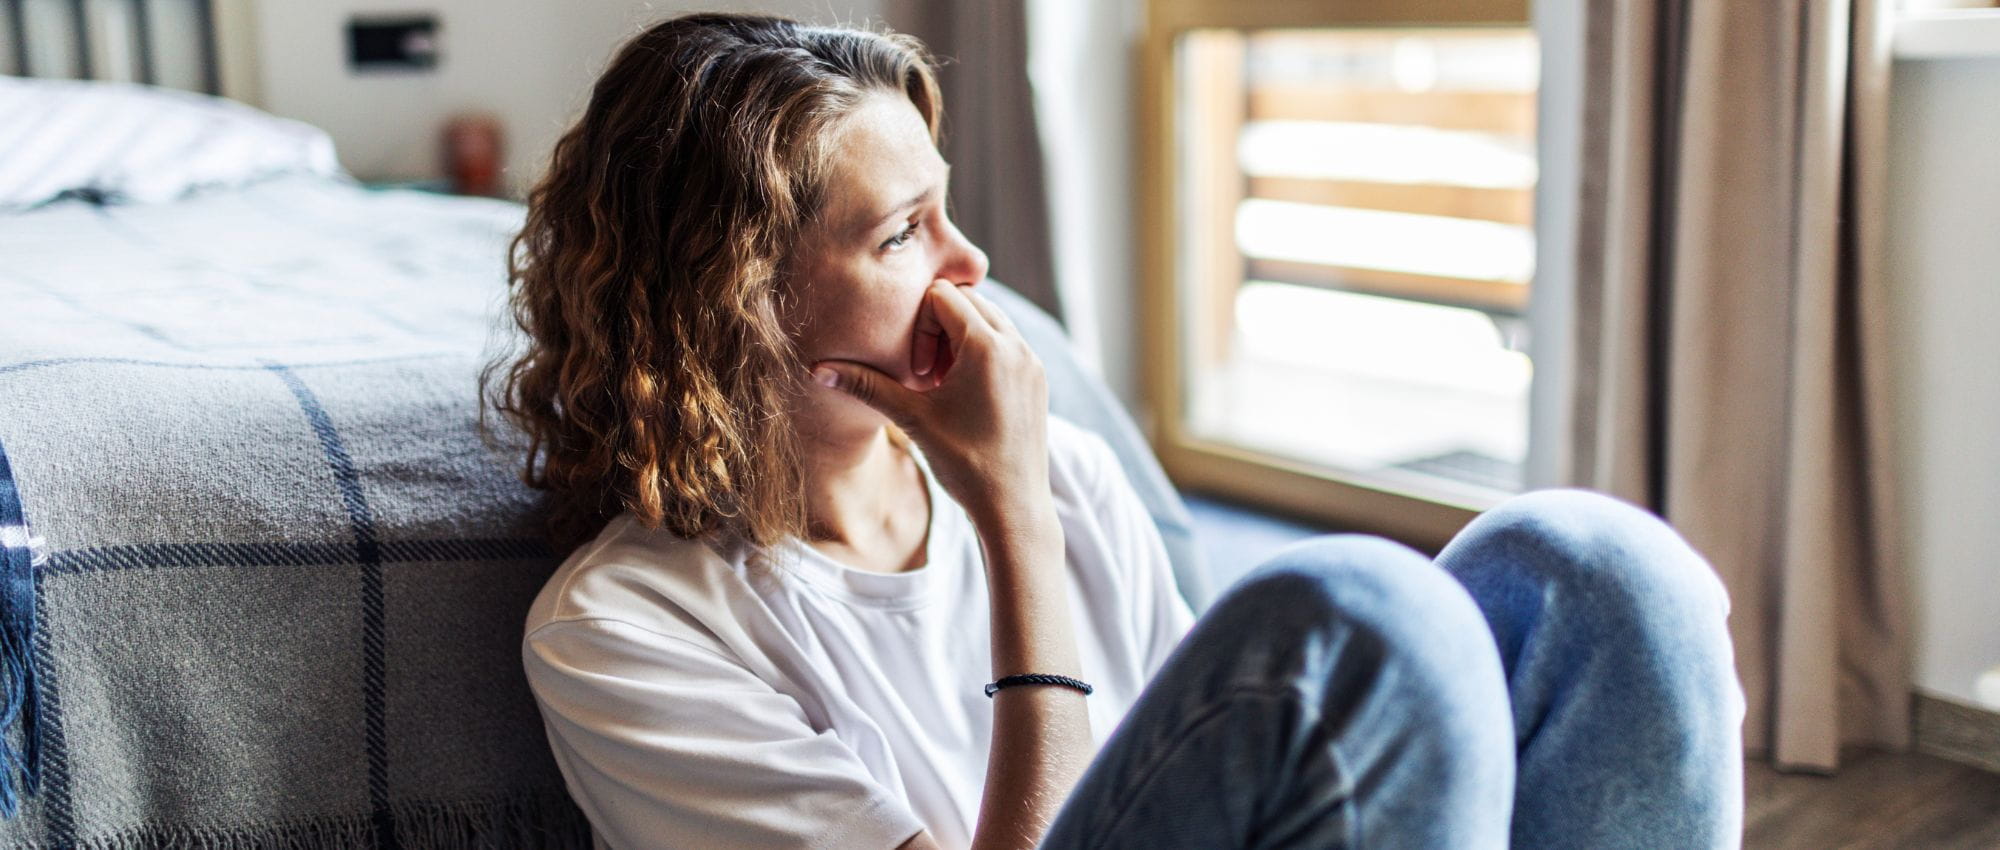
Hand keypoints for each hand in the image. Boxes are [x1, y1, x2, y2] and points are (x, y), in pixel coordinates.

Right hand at [811, 280, 1051, 531]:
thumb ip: (866, 386)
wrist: (1013, 506)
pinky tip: (964, 394)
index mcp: (987, 346)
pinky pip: (1007, 342)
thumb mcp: (911, 419)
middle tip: (925, 375)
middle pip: (967, 301)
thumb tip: (817, 370)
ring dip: (960, 339)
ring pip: (989, 319)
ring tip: (943, 384)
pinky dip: (981, 353)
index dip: (917, 324)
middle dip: (939, 327)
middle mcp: (1016, 345)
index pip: (942, 295)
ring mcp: (1031, 361)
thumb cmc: (963, 464)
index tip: (915, 371)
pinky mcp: (1037, 377)